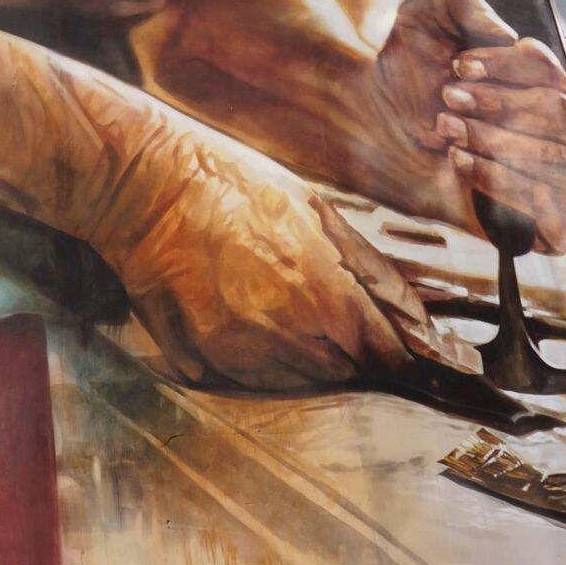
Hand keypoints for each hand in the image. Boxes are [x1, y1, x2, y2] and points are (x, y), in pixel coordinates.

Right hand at [96, 123, 477, 390]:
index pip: (384, 355)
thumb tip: (420, 324)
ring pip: (294, 379)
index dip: (402, 355)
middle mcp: (281, 335)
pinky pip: (245, 378)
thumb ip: (375, 274)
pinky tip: (236, 307)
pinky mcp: (198, 361)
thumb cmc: (233, 185)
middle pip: (342, 371)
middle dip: (345, 343)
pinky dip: (253, 356)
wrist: (145, 186)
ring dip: (299, 351)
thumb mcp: (319, 212)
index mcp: (320, 294)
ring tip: (269, 294)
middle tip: (315, 295)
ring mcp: (236, 354)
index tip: (412, 355)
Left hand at [373, 0, 565, 253]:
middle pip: (559, 112)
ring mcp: (557, 170)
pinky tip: (456, 164)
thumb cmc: (404, 70)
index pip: (550, 69)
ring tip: (443, 132)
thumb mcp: (420, 16)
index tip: (457, 66)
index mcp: (537, 77)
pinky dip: (502, 183)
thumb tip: (506, 35)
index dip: (507, 66)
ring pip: (554, 156)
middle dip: (497, 106)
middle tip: (444, 100)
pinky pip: (550, 204)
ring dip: (494, 142)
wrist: (372, 130)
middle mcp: (556, 122)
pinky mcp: (548, 216)